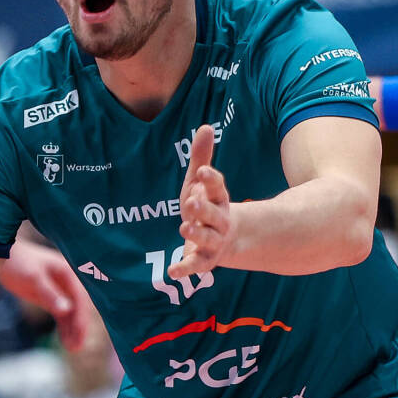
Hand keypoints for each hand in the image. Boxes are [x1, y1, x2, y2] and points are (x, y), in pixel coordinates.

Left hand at [0, 238, 96, 351]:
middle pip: (79, 307)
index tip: (80, 335)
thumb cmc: (18, 263)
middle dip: (79, 327)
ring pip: (71, 313)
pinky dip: (64, 327)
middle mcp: (68, 282)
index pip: (80, 299)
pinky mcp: (50, 297)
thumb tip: (66, 311)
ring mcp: (60, 290)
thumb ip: (50, 294)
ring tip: (72, 349)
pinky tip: (65, 342)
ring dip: (73, 330)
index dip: (81, 318)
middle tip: (77, 347)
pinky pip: (62, 314)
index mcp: (68, 273)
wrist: (1, 255)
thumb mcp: (33, 278)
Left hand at [169, 124, 232, 278]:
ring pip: (207, 238)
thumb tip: (205, 126)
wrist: (226, 239)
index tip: (202, 171)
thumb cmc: (207, 204)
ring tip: (184, 227)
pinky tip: (171, 272)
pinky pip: (196, 265)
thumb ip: (202, 157)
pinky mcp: (204, 259)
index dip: (211, 179)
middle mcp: (219, 220)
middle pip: (214, 214)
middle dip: (203, 209)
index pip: (217, 187)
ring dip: (197, 233)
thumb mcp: (200, 182)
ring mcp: (213, 241)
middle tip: (191, 202)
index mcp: (218, 199)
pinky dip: (185, 269)